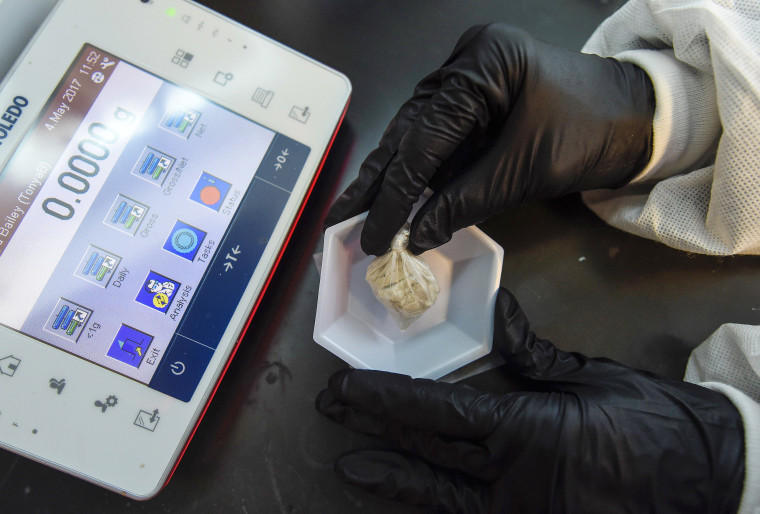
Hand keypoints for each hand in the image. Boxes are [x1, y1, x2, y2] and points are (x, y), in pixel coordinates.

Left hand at [316, 289, 744, 511]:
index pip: (437, 412)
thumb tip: (498, 315)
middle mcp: (513, 482)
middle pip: (427, 452)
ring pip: (440, 496)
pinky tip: (413, 502)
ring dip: (393, 478)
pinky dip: (438, 508)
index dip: (385, 401)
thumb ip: (533, 354)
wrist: (712, 480)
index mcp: (525, 431)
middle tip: (333, 413)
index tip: (347, 389)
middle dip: (375, 431)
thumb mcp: (590, 378)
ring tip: (351, 468)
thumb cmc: (653, 423)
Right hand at [325, 24, 654, 254]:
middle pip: (409, 131)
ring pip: (417, 136)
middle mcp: (465, 64)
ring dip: (391, 178)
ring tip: (356, 212)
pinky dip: (419, 173)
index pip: (423, 137)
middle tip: (342, 219)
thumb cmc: (593, 132)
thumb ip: (464, 201)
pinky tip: (393, 197)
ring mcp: (469, 79)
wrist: (639, 117)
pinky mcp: (475, 100)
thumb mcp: (524, 171)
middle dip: (378, 181)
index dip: (394, 192)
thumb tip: (416, 234)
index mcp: (482, 64)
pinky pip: (439, 140)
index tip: (372, 232)